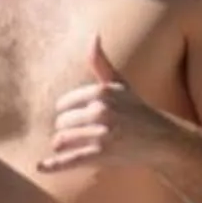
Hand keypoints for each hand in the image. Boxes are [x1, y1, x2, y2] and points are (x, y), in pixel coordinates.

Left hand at [40, 35, 167, 174]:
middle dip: (67, 130)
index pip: (63, 104)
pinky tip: (40, 167)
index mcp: (101, 92)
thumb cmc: (137, 110)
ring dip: (63, 146)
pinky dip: (53, 165)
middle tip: (86, 134)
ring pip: (62, 140)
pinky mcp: (102, 154)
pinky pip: (71, 159)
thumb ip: (101, 63)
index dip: (68, 113)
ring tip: (77, 146)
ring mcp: (101, 133)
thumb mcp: (120, 84)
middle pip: (61, 123)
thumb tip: (93, 35)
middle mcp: (100, 111)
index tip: (82, 118)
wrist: (161, 139)